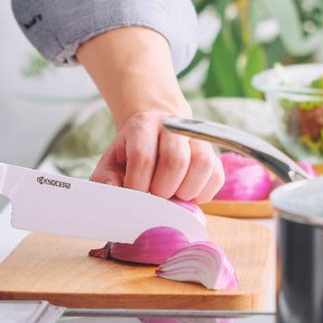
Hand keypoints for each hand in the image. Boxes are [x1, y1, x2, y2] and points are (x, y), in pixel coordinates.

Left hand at [73, 26, 223, 201]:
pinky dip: (203, 192)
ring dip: (186, 190)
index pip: (143, 158)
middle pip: (176, 160)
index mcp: (142, 125)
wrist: (155, 133)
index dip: (138, 185)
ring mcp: (197, 137)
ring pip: (202, 163)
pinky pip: (217, 175)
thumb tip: (114, 193)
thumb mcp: (110, 164)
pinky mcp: (213, 153)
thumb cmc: (130, 155)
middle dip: (163, 190)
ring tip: (173, 196)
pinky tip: (187, 194)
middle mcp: (174, 125)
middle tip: (155, 197)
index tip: (135, 196)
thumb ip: (105, 180)